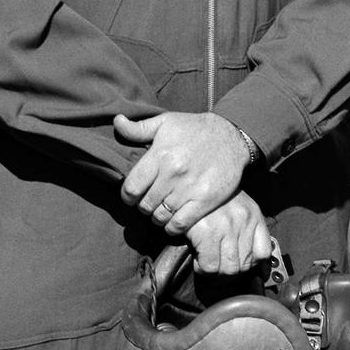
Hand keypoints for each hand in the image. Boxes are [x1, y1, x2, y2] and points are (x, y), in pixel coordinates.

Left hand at [116, 111, 249, 231]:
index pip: (131, 188)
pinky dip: (172, 227)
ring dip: (157, 217)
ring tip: (160, 210)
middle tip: (148, 202)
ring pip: (160, 216)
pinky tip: (172, 220)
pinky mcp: (205, 200)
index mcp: (160, 155)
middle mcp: (173, 173)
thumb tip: (117, 122)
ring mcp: (190, 189)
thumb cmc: (195, 128)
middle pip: (145, 204)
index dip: (127, 196)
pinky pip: (180, 224)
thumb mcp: (166, 122)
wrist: (232, 136)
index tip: (132, 196)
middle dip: (142, 206)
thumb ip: (139, 128)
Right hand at [186, 192, 274, 274]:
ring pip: (228, 269)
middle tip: (219, 265)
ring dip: (217, 272)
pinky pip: (210, 266)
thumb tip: (259, 264)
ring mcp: (226, 227)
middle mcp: (243, 221)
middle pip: (244, 266)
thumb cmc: (213, 199)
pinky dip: (203, 268)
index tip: (243, 267)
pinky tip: (199, 259)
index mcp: (253, 215)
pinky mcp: (207, 232)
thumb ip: (248, 230)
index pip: (264, 253)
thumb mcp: (238, 207)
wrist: (192, 181)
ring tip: (208, 263)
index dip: (254, 265)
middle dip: (230, 271)